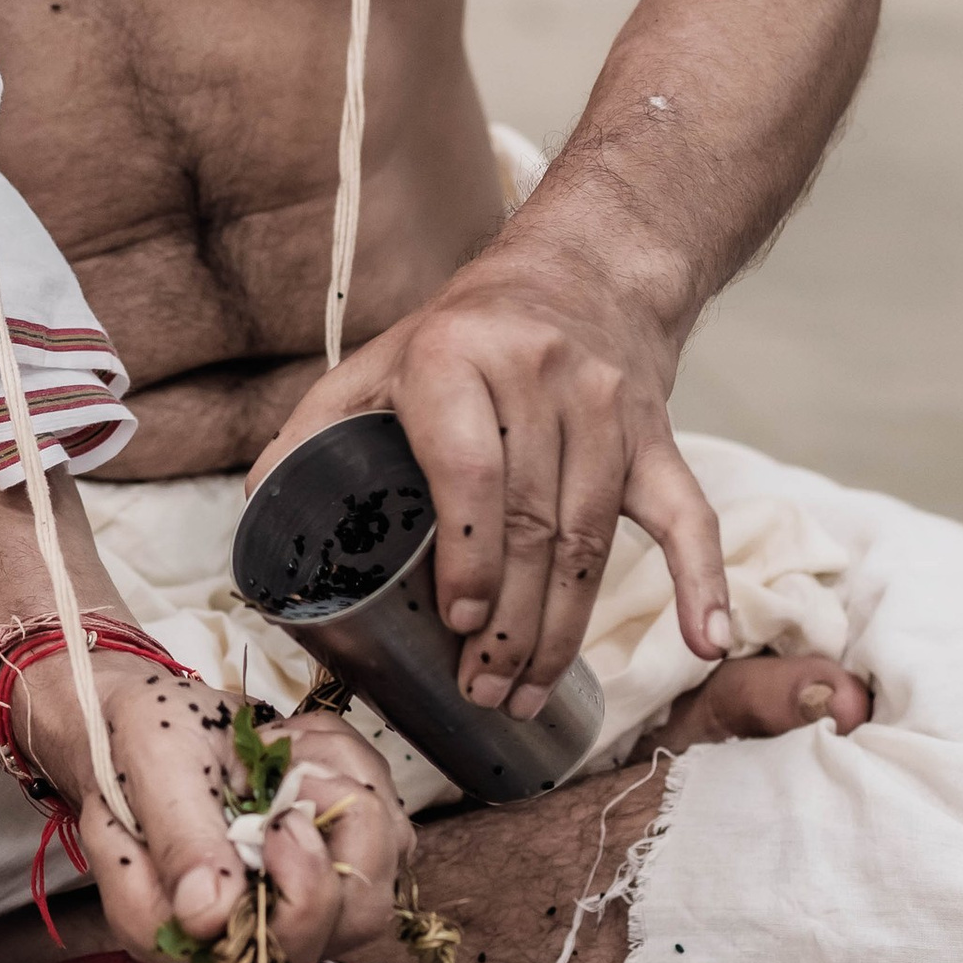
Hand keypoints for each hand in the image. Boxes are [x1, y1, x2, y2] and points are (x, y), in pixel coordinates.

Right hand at [16, 653, 410, 962]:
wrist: (140, 716)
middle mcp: (248, 930)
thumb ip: (179, 842)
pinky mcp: (328, 859)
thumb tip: (207, 916)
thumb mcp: (150, 773)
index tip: (286, 818)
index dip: (306, 893)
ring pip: (383, 866)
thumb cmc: (132, 742)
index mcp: (185, 931)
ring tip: (289, 746)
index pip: (279, 956)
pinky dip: (353, 768)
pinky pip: (386, 824)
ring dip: (350, 784)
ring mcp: (296, 897)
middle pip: (355, 917)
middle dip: (349, 825)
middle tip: (297, 767)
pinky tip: (299, 747)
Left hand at [255, 247, 732, 712]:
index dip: (467, 554)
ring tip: (528, 693)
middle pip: (533, 521)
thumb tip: (255, 513)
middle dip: (508, 622)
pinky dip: (701, 582)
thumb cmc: (462, 334)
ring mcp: (608, 409)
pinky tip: (707, 644)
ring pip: (593, 538)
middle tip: (483, 690)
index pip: (470, 468)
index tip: (455, 623)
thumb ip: (312, 430)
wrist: (581, 270)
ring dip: (564, 629)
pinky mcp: (657, 436)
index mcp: (457, 359)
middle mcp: (540, 378)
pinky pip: (689, 515)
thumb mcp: (378, 361)